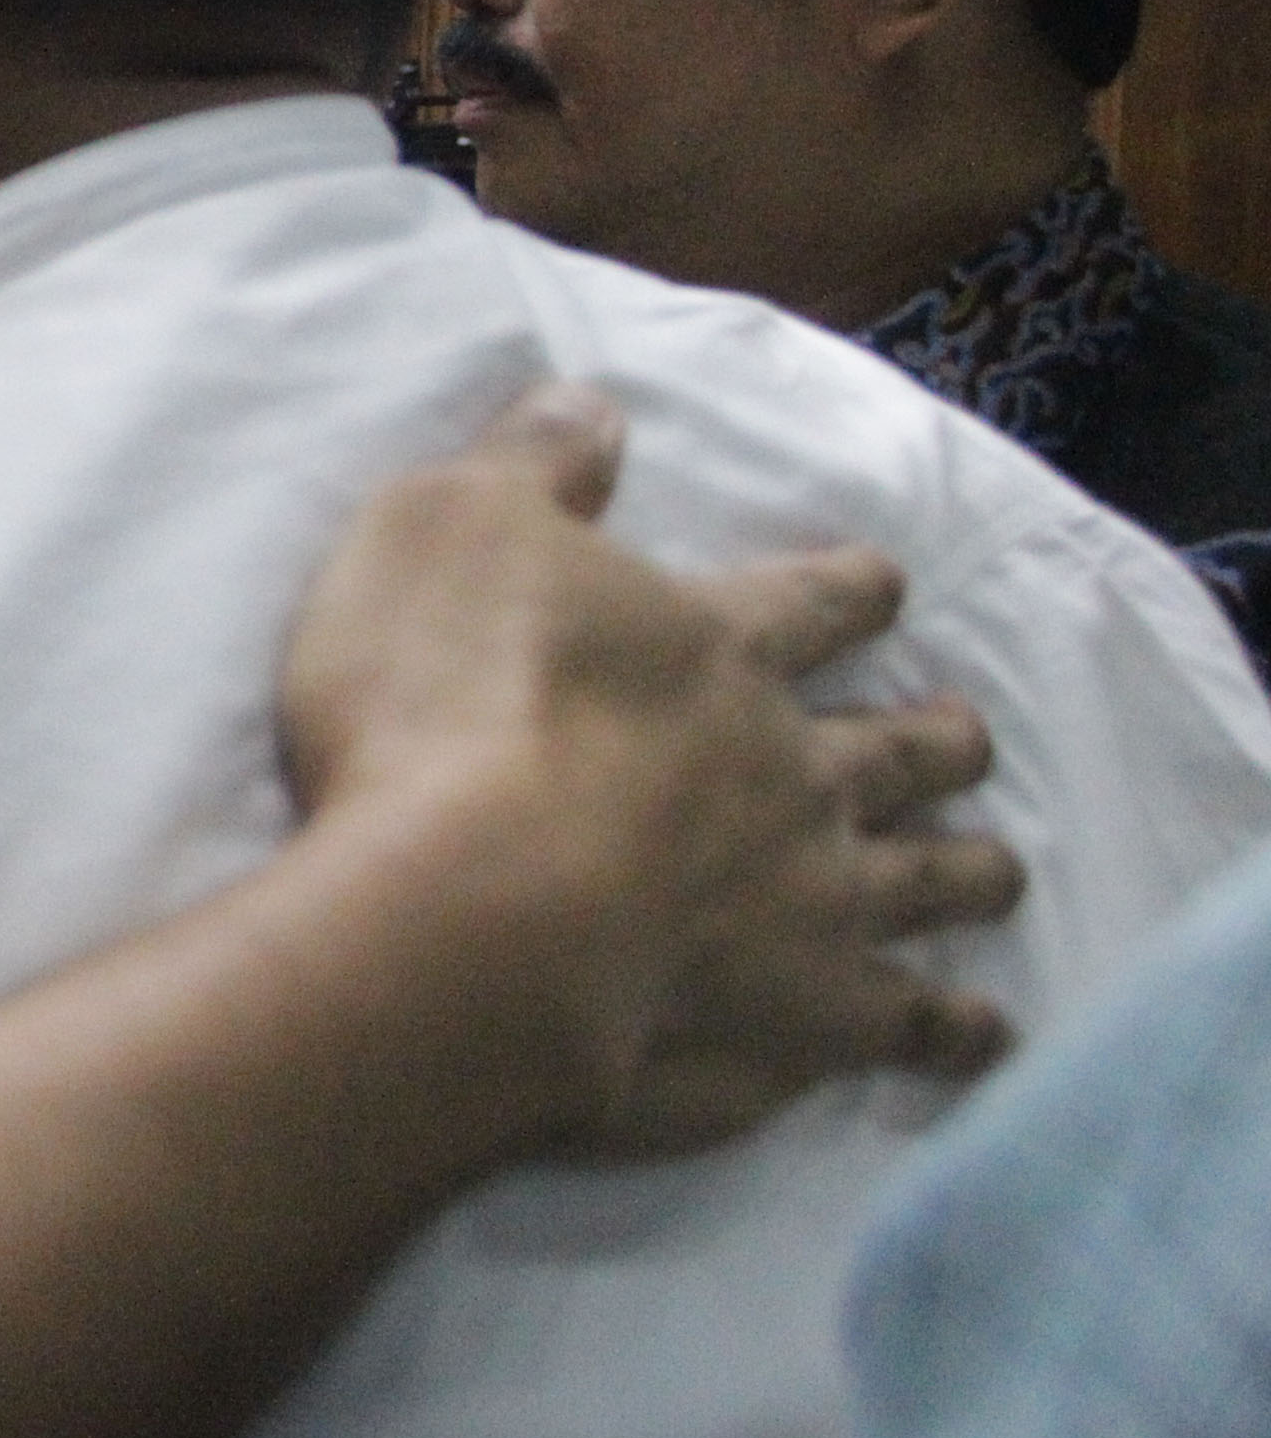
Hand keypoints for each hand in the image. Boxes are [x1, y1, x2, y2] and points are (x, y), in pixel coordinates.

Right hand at [280, 383, 1021, 1159]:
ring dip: (967, 870)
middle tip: (964, 733)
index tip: (886, 584)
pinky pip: (904, 1026)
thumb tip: (593, 404)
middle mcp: (792, 770)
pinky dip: (948, 1029)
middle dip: (936, 735)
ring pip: (927, 879)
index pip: (810, 602)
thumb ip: (531, 465)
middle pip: (898, 746)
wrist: (470, 914)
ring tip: (997, 869)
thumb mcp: (448, 528)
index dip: (849, 590)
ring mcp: (811, 903)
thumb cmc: (441, 706)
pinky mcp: (802, 1025)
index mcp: (718, 649)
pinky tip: (974, 1034)